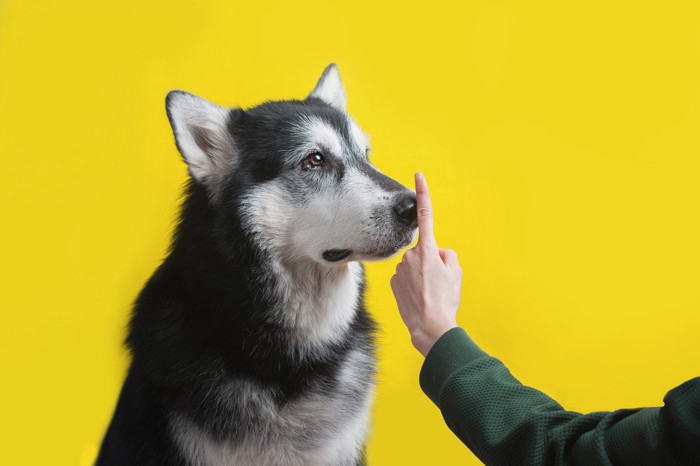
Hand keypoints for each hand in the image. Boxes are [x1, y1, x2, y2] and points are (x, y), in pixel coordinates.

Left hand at [390, 173, 461, 356]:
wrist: (429, 326)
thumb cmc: (445, 300)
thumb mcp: (456, 273)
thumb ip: (446, 255)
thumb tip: (436, 254)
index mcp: (428, 250)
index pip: (426, 216)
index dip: (424, 194)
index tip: (418, 175)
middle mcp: (410, 256)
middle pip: (423, 251)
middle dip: (430, 261)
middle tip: (437, 282)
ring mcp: (399, 269)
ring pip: (413, 266)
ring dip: (420, 275)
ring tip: (428, 293)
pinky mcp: (392, 282)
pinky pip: (405, 278)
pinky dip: (411, 285)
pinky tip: (417, 298)